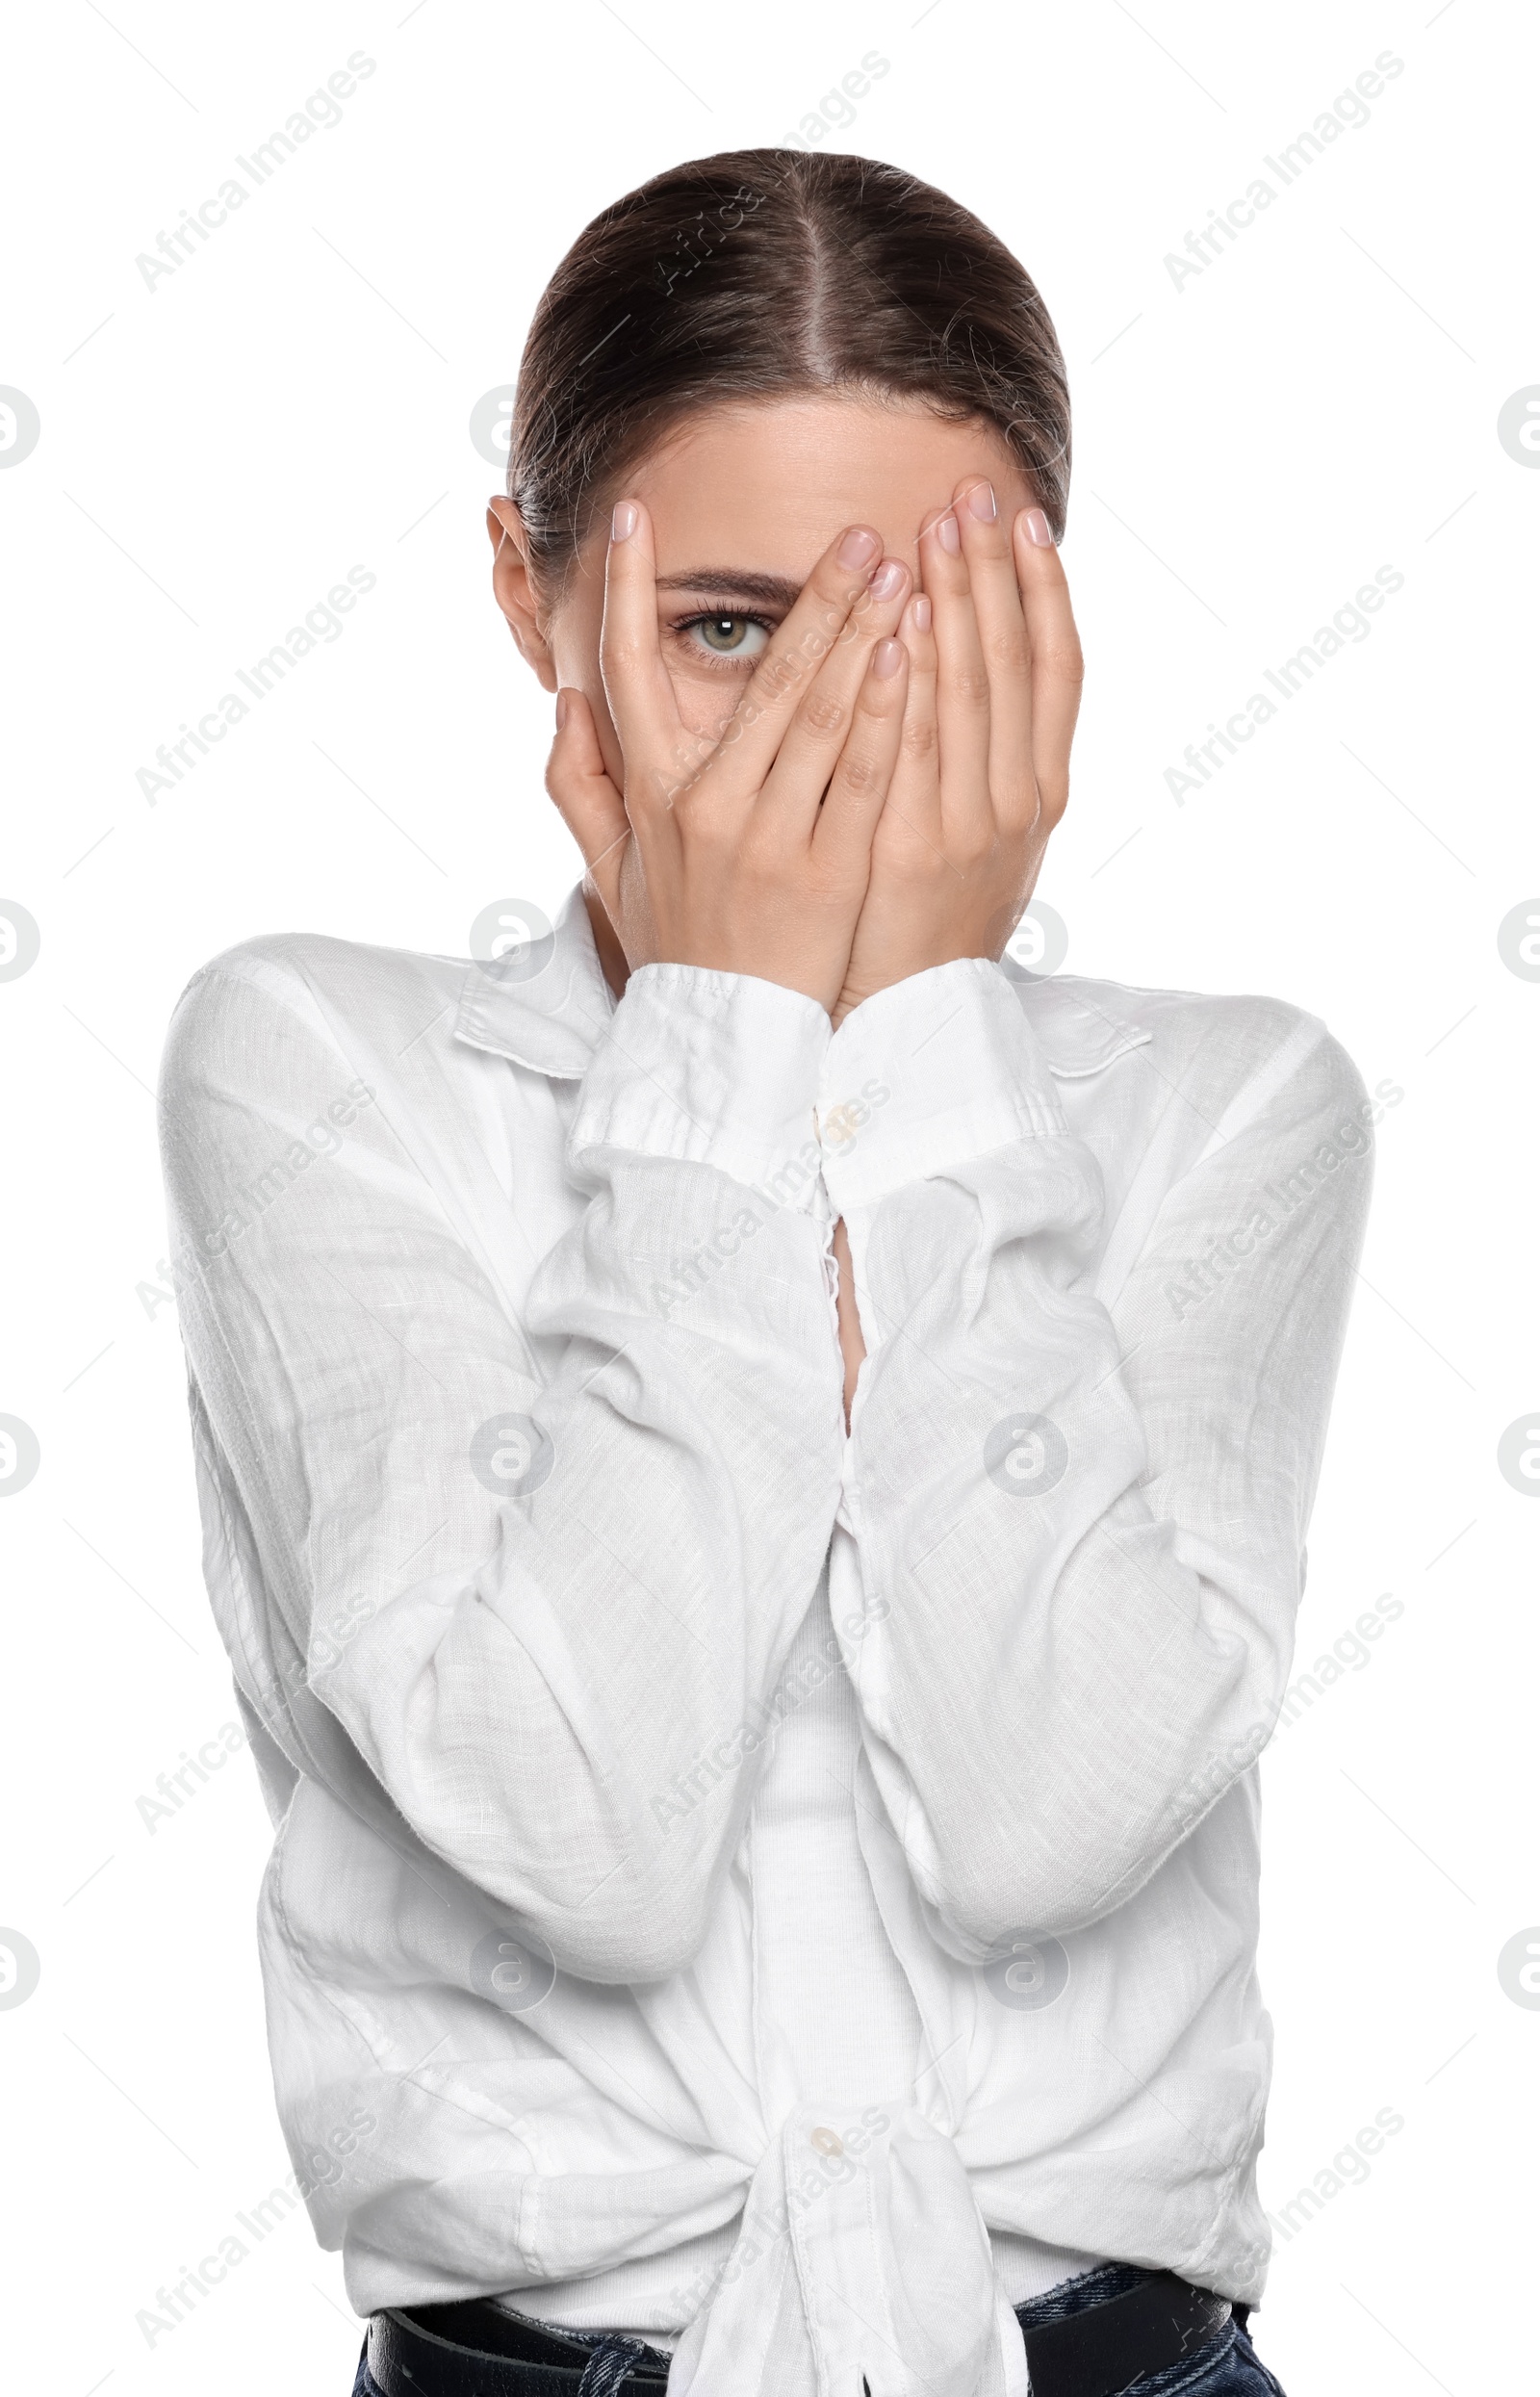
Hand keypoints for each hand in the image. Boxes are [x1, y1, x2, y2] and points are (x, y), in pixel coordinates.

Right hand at [547, 502, 913, 1012]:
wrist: (726, 1045)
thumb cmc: (678, 950)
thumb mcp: (609, 874)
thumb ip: (577, 788)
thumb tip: (565, 707)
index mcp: (649, 796)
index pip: (624, 673)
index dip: (623, 591)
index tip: (636, 515)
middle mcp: (706, 807)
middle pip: (760, 680)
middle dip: (812, 596)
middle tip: (858, 528)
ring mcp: (769, 839)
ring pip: (817, 715)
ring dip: (860, 632)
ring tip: (901, 566)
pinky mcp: (827, 873)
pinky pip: (860, 776)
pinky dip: (881, 709)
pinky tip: (907, 651)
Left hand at [831, 478, 1082, 1024]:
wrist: (914, 1020)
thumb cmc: (933, 924)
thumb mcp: (984, 841)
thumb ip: (985, 762)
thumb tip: (968, 673)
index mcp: (1041, 790)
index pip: (1057, 669)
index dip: (1045, 591)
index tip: (1026, 521)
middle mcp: (1019, 800)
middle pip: (1014, 663)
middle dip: (993, 573)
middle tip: (971, 494)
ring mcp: (971, 825)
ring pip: (971, 694)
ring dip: (955, 606)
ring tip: (936, 533)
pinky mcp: (914, 850)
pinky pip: (914, 751)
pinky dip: (909, 684)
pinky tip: (894, 628)